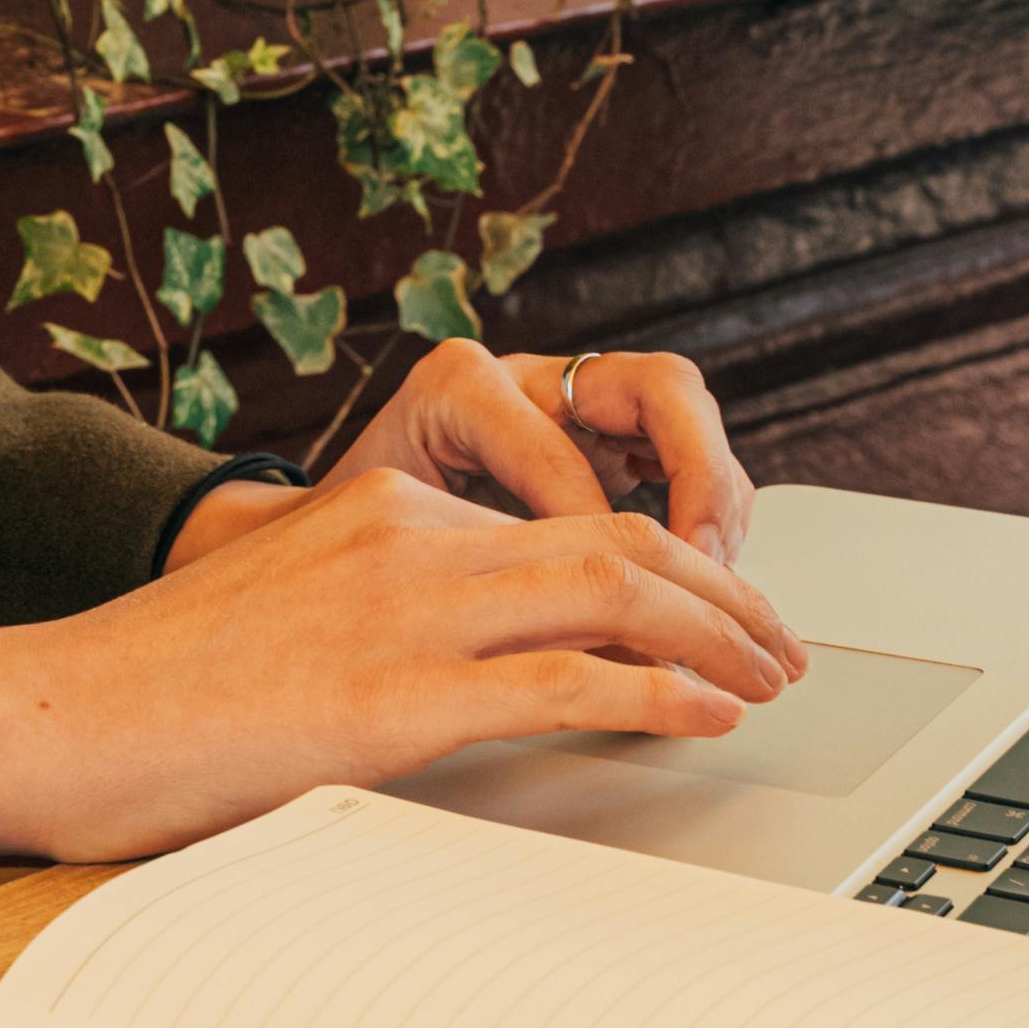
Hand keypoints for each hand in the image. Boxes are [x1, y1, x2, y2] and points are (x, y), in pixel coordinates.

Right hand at [0, 465, 803, 863]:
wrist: (54, 713)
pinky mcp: (395, 697)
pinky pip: (564, 679)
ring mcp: (404, 612)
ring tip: (769, 675)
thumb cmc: (151, 691)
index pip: (564, 515)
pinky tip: (702, 714)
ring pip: (611, 588)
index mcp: (382, 509)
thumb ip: (384, 621)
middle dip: (719, 590)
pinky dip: (656, 692)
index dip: (664, 559)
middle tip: (779, 641)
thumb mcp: (286, 615)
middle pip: (614, 538)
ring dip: (714, 633)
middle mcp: (406, 538)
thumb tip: (480, 676)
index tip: (713, 605)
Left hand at [264, 336, 770, 571]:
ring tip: (722, 579)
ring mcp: (569, 399)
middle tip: (711, 565)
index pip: (560, 455)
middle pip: (658, 389)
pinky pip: (677, 452)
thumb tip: (556, 648)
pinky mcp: (595, 435)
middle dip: (704, 480)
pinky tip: (705, 577)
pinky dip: (703, 510)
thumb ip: (466, 587)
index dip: (602, 540)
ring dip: (717, 496)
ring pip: (682, 414)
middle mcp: (523, 379)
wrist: (307, 546)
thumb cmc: (332, 556)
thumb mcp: (386, 565)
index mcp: (457, 392)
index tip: (622, 613)